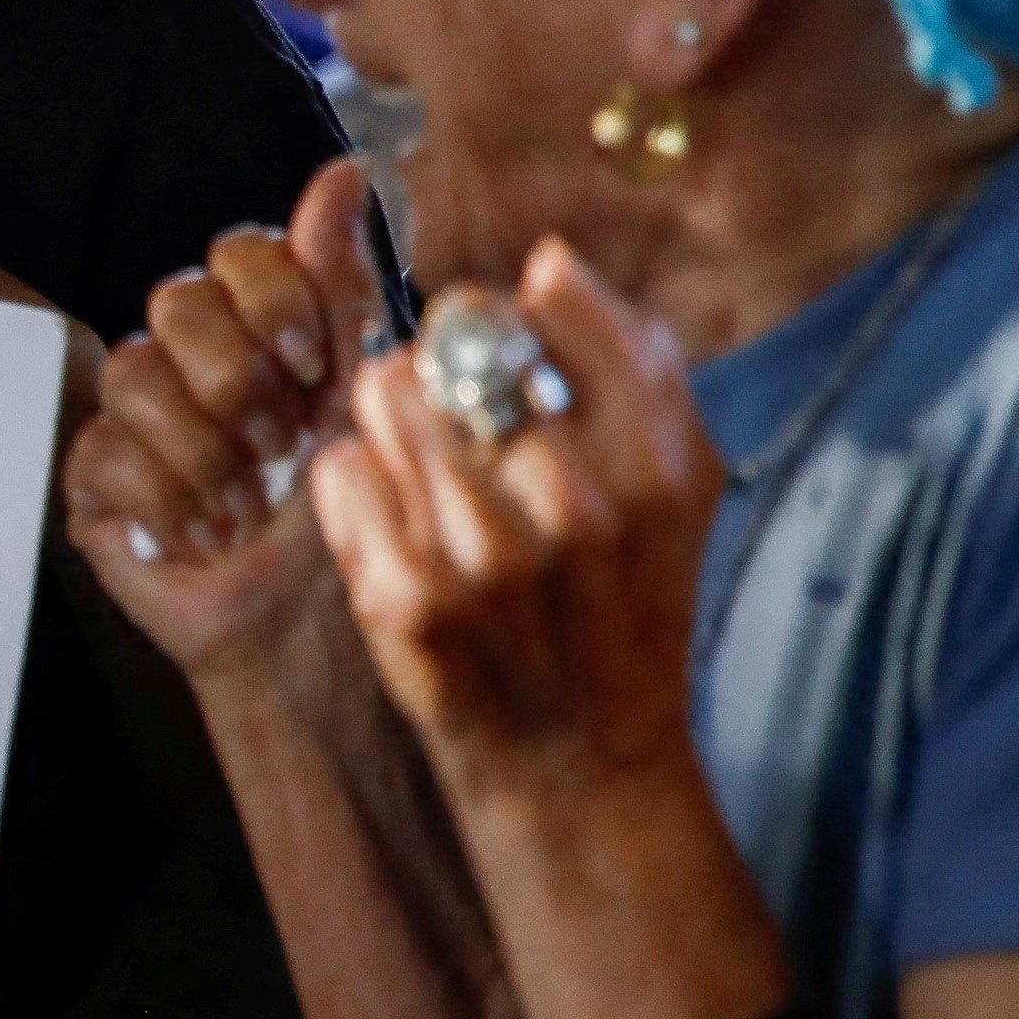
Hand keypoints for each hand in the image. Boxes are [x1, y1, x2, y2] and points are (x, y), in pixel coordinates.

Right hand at [65, 156, 378, 679]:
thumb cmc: (353, 519)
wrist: (310, 629)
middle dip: (238, 379)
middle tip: (277, 444)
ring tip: (245, 506)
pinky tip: (202, 537)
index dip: (273, 299)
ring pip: (135, 370)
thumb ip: (347, 280)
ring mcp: (138, 418)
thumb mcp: (367, 388)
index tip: (313, 364)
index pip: (238, 251)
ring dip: (207, 452)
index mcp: (266, 328)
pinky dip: (169, 502)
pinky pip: (106, 450)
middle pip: (177, 298)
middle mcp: (196, 360)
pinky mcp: (97, 477)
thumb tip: (347, 168)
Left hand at [306, 240, 714, 805]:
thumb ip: (636, 365)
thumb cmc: (621, 602)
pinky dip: (354, 485)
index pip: (552, 307)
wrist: (578, 756)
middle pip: (454, 342)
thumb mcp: (678, 487)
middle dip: (443, 366)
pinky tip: (393, 523)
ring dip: (393, 419)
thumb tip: (552, 262)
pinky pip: (340, 468)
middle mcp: (578, 505)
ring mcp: (486, 554)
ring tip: (425, 470)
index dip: (512, 307)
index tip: (509, 337)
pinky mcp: (404, 596)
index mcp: (659, 465)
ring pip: (386, 396)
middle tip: (456, 415)